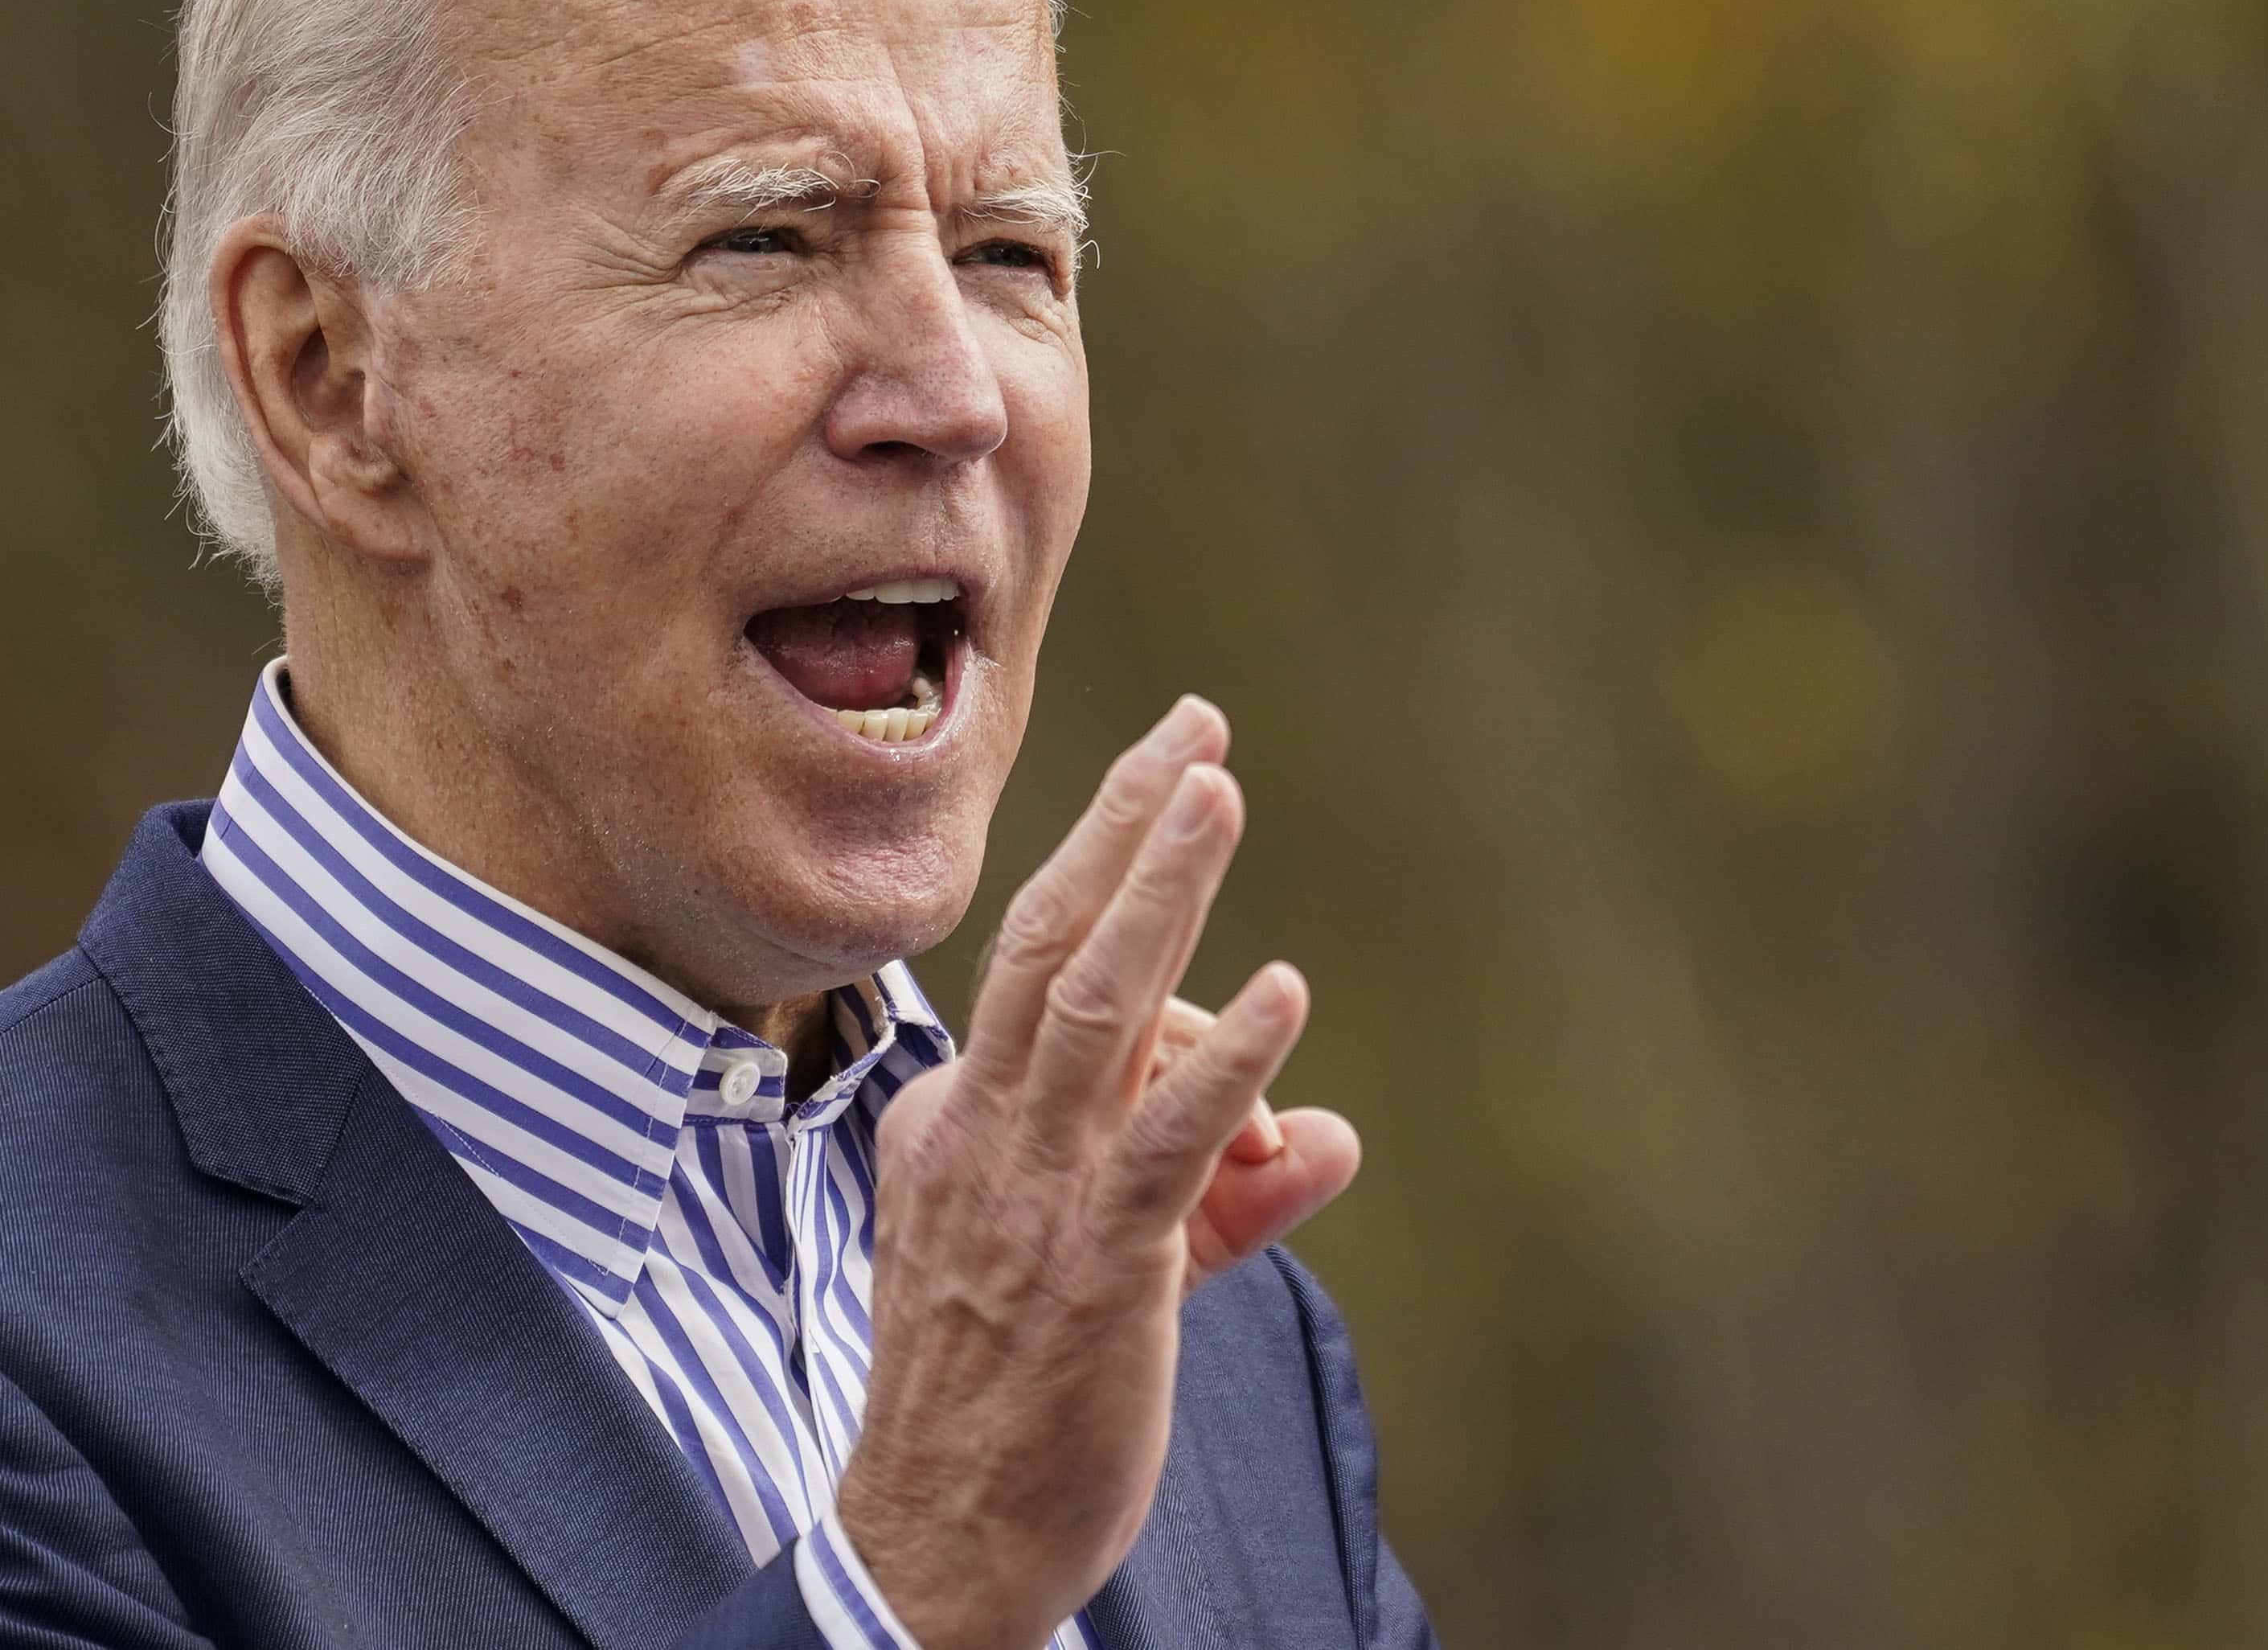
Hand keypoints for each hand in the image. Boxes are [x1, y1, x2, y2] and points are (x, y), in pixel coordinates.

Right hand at [835, 697, 1361, 1649]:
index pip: (1044, 989)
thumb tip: (1331, 1134)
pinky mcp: (1099, 1268)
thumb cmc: (1010, 1396)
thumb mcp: (1102, 1263)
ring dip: (1157, 887)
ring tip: (1214, 786)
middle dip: (1122, 825)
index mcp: (956, 1122)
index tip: (1177, 805)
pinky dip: (1220, 1060)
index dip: (1131, 919)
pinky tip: (1279, 995)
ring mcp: (1033, 1198)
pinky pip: (1160, 1144)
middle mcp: (983, 1138)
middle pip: (1045, 944)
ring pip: (1091, 1004)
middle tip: (1193, 724)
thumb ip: (1224, 1191)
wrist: (936, 1543)